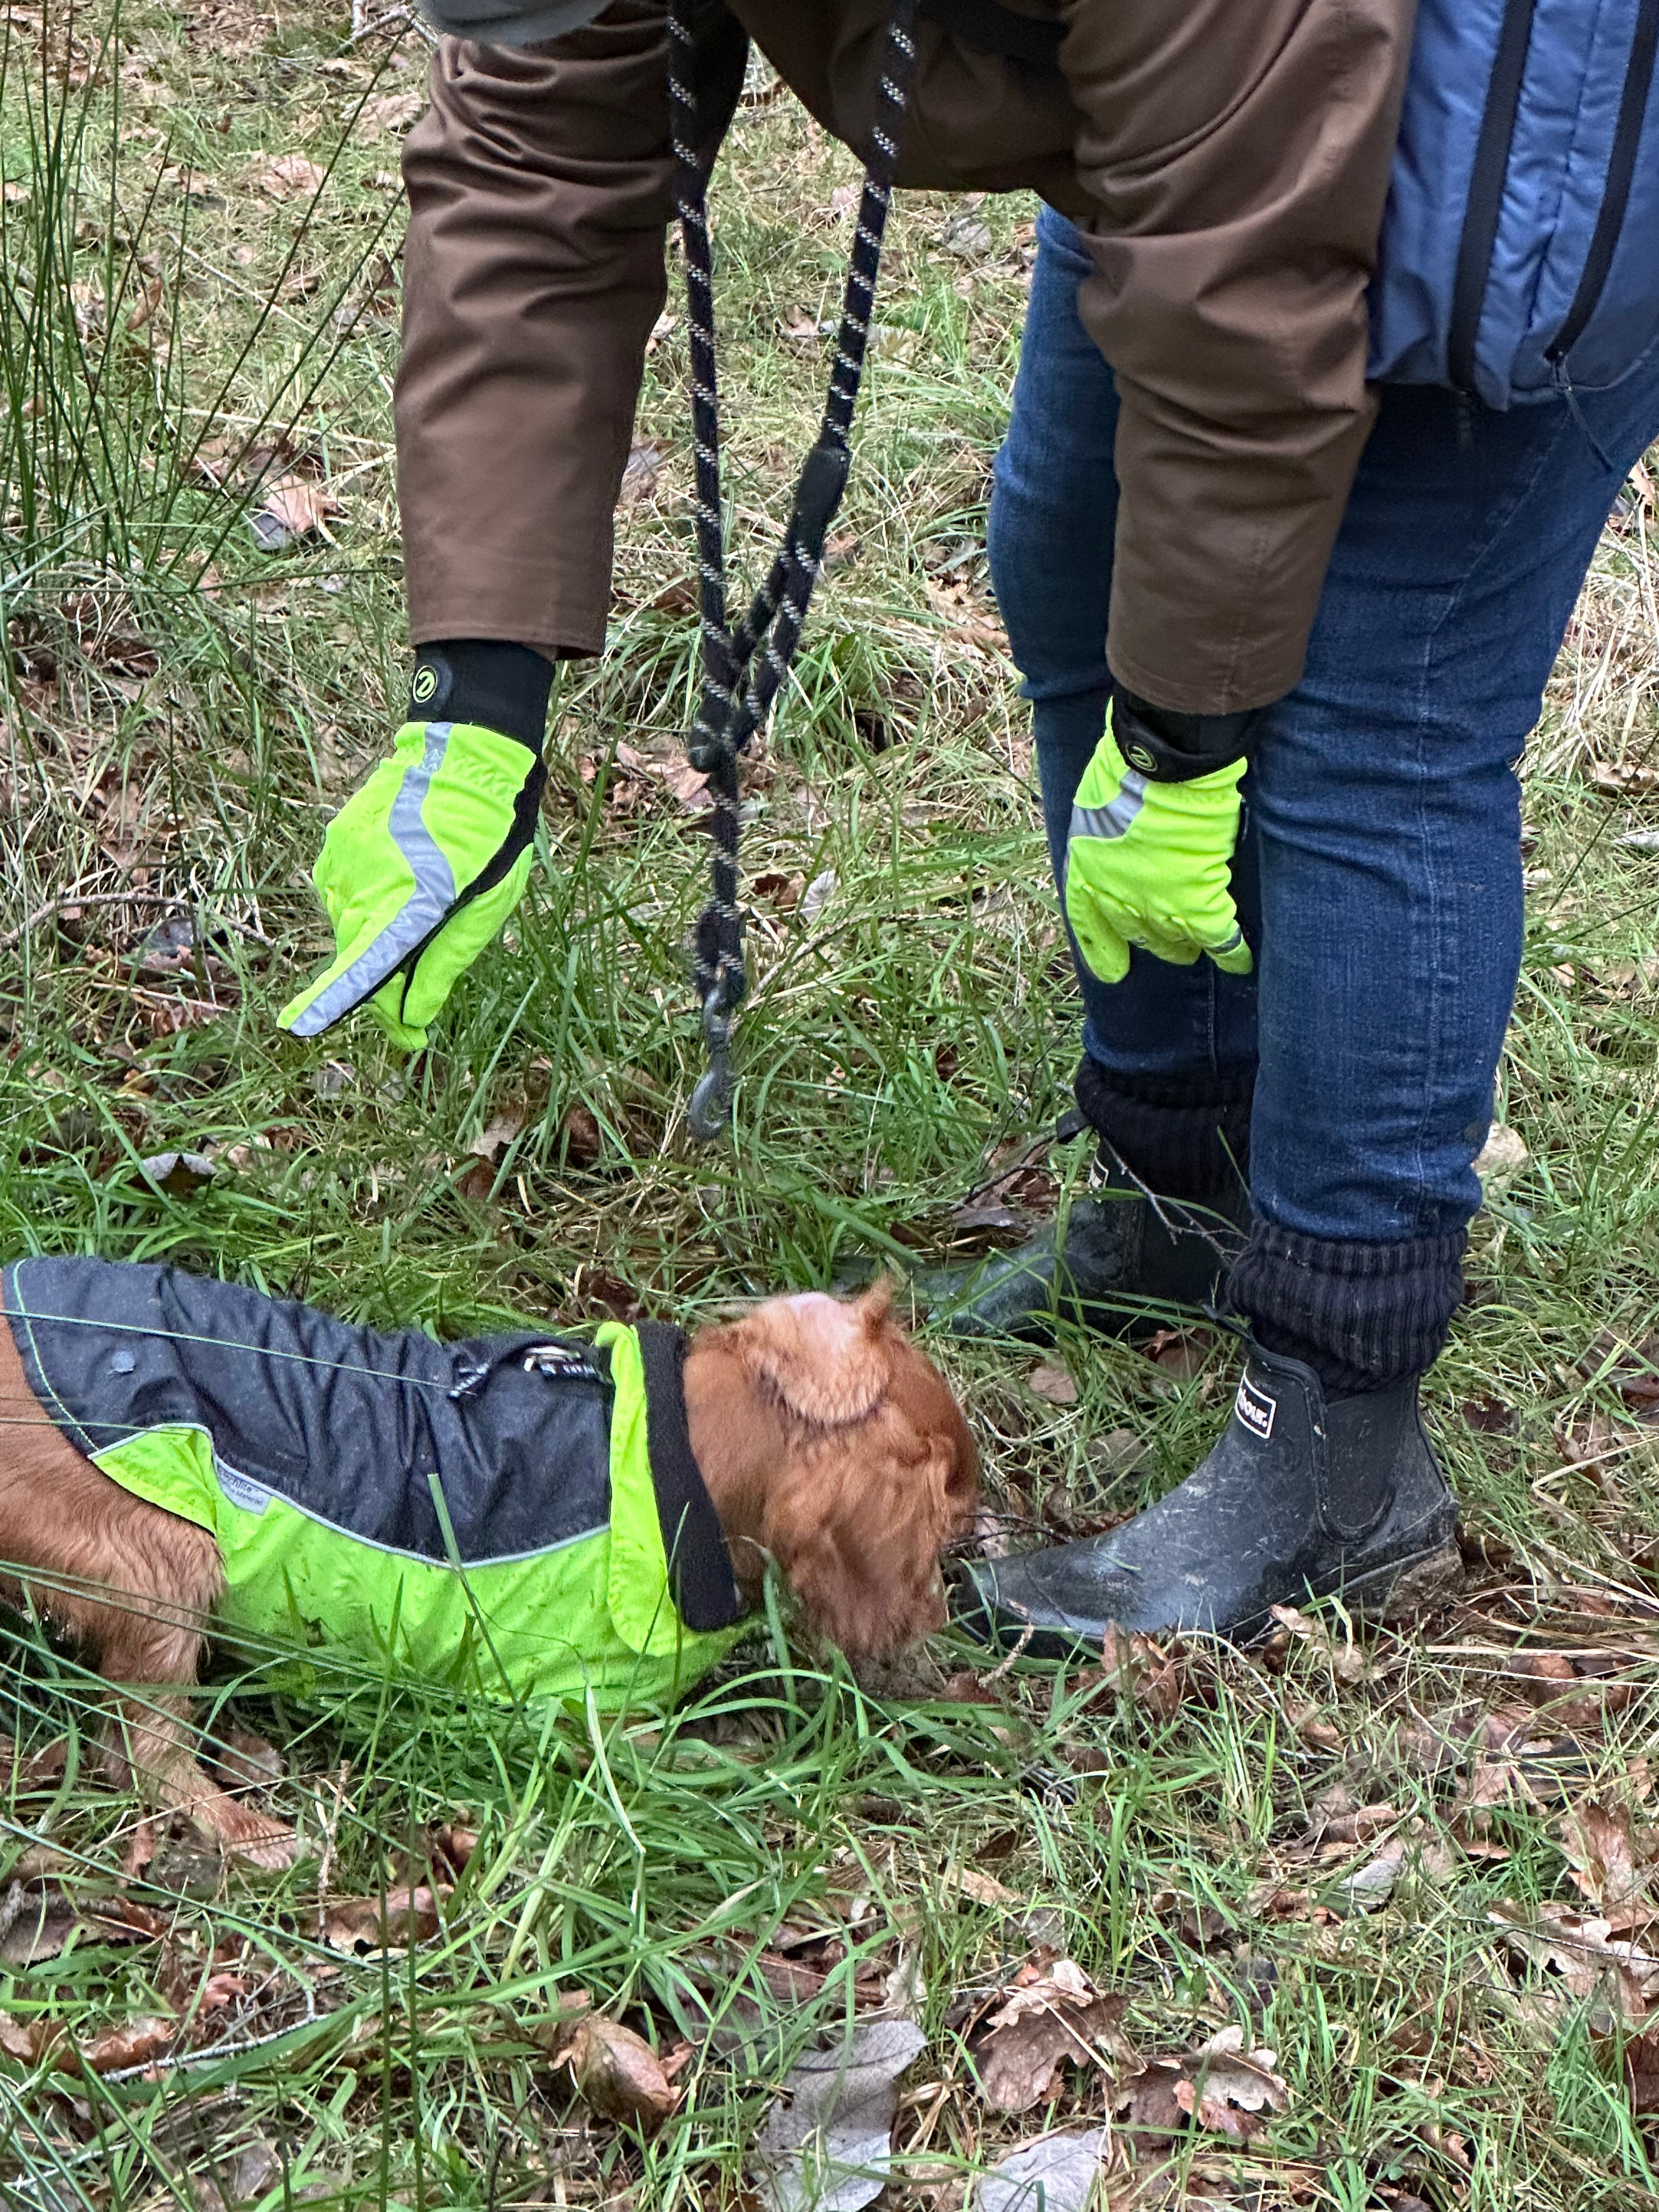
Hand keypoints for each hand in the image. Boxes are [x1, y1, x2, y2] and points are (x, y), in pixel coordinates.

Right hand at [278, 719, 544, 1049]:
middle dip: (381, 990)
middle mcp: (369, 878)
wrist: (465, 757)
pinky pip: (340, 894)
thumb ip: (445, 962)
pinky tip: (396, 886)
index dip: (332, 998)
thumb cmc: (491, 837)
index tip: (297, 1027)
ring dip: (372, 940)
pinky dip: (362, 906)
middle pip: (358, 955)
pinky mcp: (335, 843)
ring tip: (417, 916)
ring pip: (348, 925)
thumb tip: (412, 1018)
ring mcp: (346, 858)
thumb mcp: (487, 905)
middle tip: (408, 1015)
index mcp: (414, 897)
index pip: (366, 960)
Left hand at [1063, 702, 1251, 984]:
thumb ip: (1107, 835)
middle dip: (1154, 942)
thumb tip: (1124, 842)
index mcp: (1088, 876)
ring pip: (1176, 941)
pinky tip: (1240, 962)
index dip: (1103, 952)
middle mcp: (1118, 900)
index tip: (1112, 973)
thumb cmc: (1126, 773)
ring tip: (1199, 948)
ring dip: (1188, 945)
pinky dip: (1232, 953)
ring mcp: (1157, 907)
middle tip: (1171, 945)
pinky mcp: (1197, 905)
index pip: (1090, 926)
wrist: (1160, 771)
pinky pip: (1218, 939)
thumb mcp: (1097, 806)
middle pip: (1139, 935)